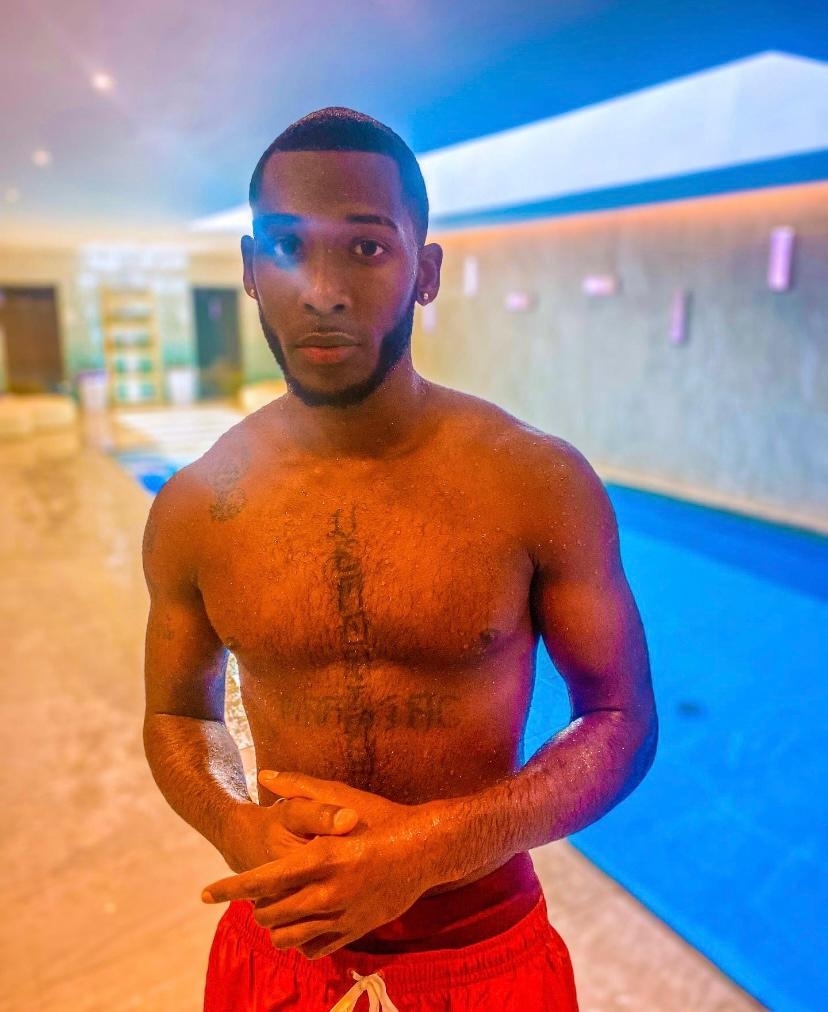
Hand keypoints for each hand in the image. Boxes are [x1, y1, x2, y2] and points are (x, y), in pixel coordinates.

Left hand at [203, 771, 439, 957]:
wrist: (427, 848)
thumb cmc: (383, 817)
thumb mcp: (341, 796)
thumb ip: (299, 788)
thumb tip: (265, 775)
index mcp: (320, 858)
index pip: (261, 881)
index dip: (230, 888)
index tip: (204, 893)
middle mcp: (328, 891)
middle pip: (271, 913)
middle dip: (254, 907)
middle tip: (254, 897)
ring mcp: (343, 914)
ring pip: (289, 937)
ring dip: (275, 927)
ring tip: (274, 912)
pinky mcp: (357, 928)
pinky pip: (316, 948)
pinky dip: (302, 941)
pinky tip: (302, 925)